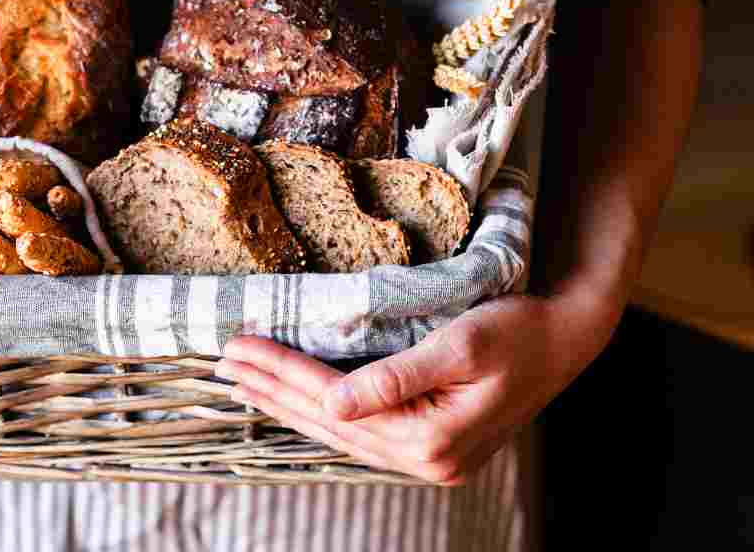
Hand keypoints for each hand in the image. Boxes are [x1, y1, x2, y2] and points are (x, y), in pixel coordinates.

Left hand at [216, 288, 622, 484]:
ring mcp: (431, 459)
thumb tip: (331, 407)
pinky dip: (323, 413)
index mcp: (431, 438)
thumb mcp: (460, 346)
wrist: (570, 337)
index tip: (238, 346)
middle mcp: (428, 460)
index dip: (282, 372)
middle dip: (272, 390)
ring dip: (289, 405)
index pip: (334, 402)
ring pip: (340, 433)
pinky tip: (296, 401)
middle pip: (329, 423)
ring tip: (244, 382)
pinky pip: (362, 433)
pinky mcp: (433, 445)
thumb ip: (395, 380)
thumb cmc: (519, 331)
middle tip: (222, 363)